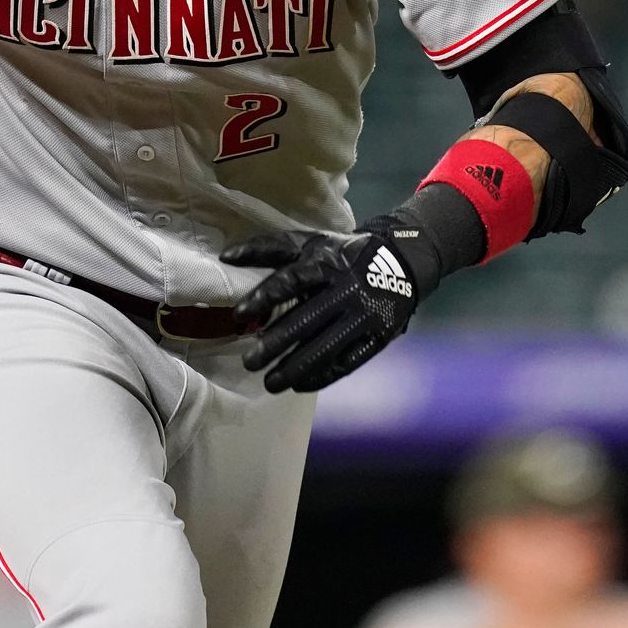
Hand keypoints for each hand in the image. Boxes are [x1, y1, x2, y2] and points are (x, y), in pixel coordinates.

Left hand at [221, 225, 422, 392]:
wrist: (401, 261)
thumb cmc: (341, 254)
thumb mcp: (309, 243)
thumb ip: (268, 248)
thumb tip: (225, 256)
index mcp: (325, 261)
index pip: (292, 279)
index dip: (266, 296)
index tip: (241, 315)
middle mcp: (346, 288)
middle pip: (308, 318)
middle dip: (277, 343)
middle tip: (250, 362)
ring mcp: (364, 314)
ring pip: (327, 345)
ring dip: (297, 367)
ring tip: (270, 383)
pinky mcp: (378, 336)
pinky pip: (349, 360)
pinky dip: (324, 375)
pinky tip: (301, 385)